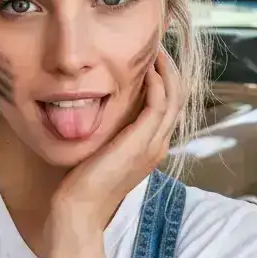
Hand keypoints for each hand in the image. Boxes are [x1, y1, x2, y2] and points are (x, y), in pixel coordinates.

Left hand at [48, 49, 182, 240]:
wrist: (79, 210)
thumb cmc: (82, 184)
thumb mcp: (101, 151)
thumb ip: (110, 133)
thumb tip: (102, 110)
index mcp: (151, 147)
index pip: (169, 106)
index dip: (166, 80)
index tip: (152, 59)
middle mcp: (158, 145)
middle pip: (178, 98)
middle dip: (171, 69)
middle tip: (159, 46)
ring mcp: (153, 145)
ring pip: (174, 99)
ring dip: (167, 71)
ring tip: (156, 51)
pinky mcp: (141, 144)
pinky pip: (159, 105)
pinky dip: (157, 84)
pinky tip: (148, 70)